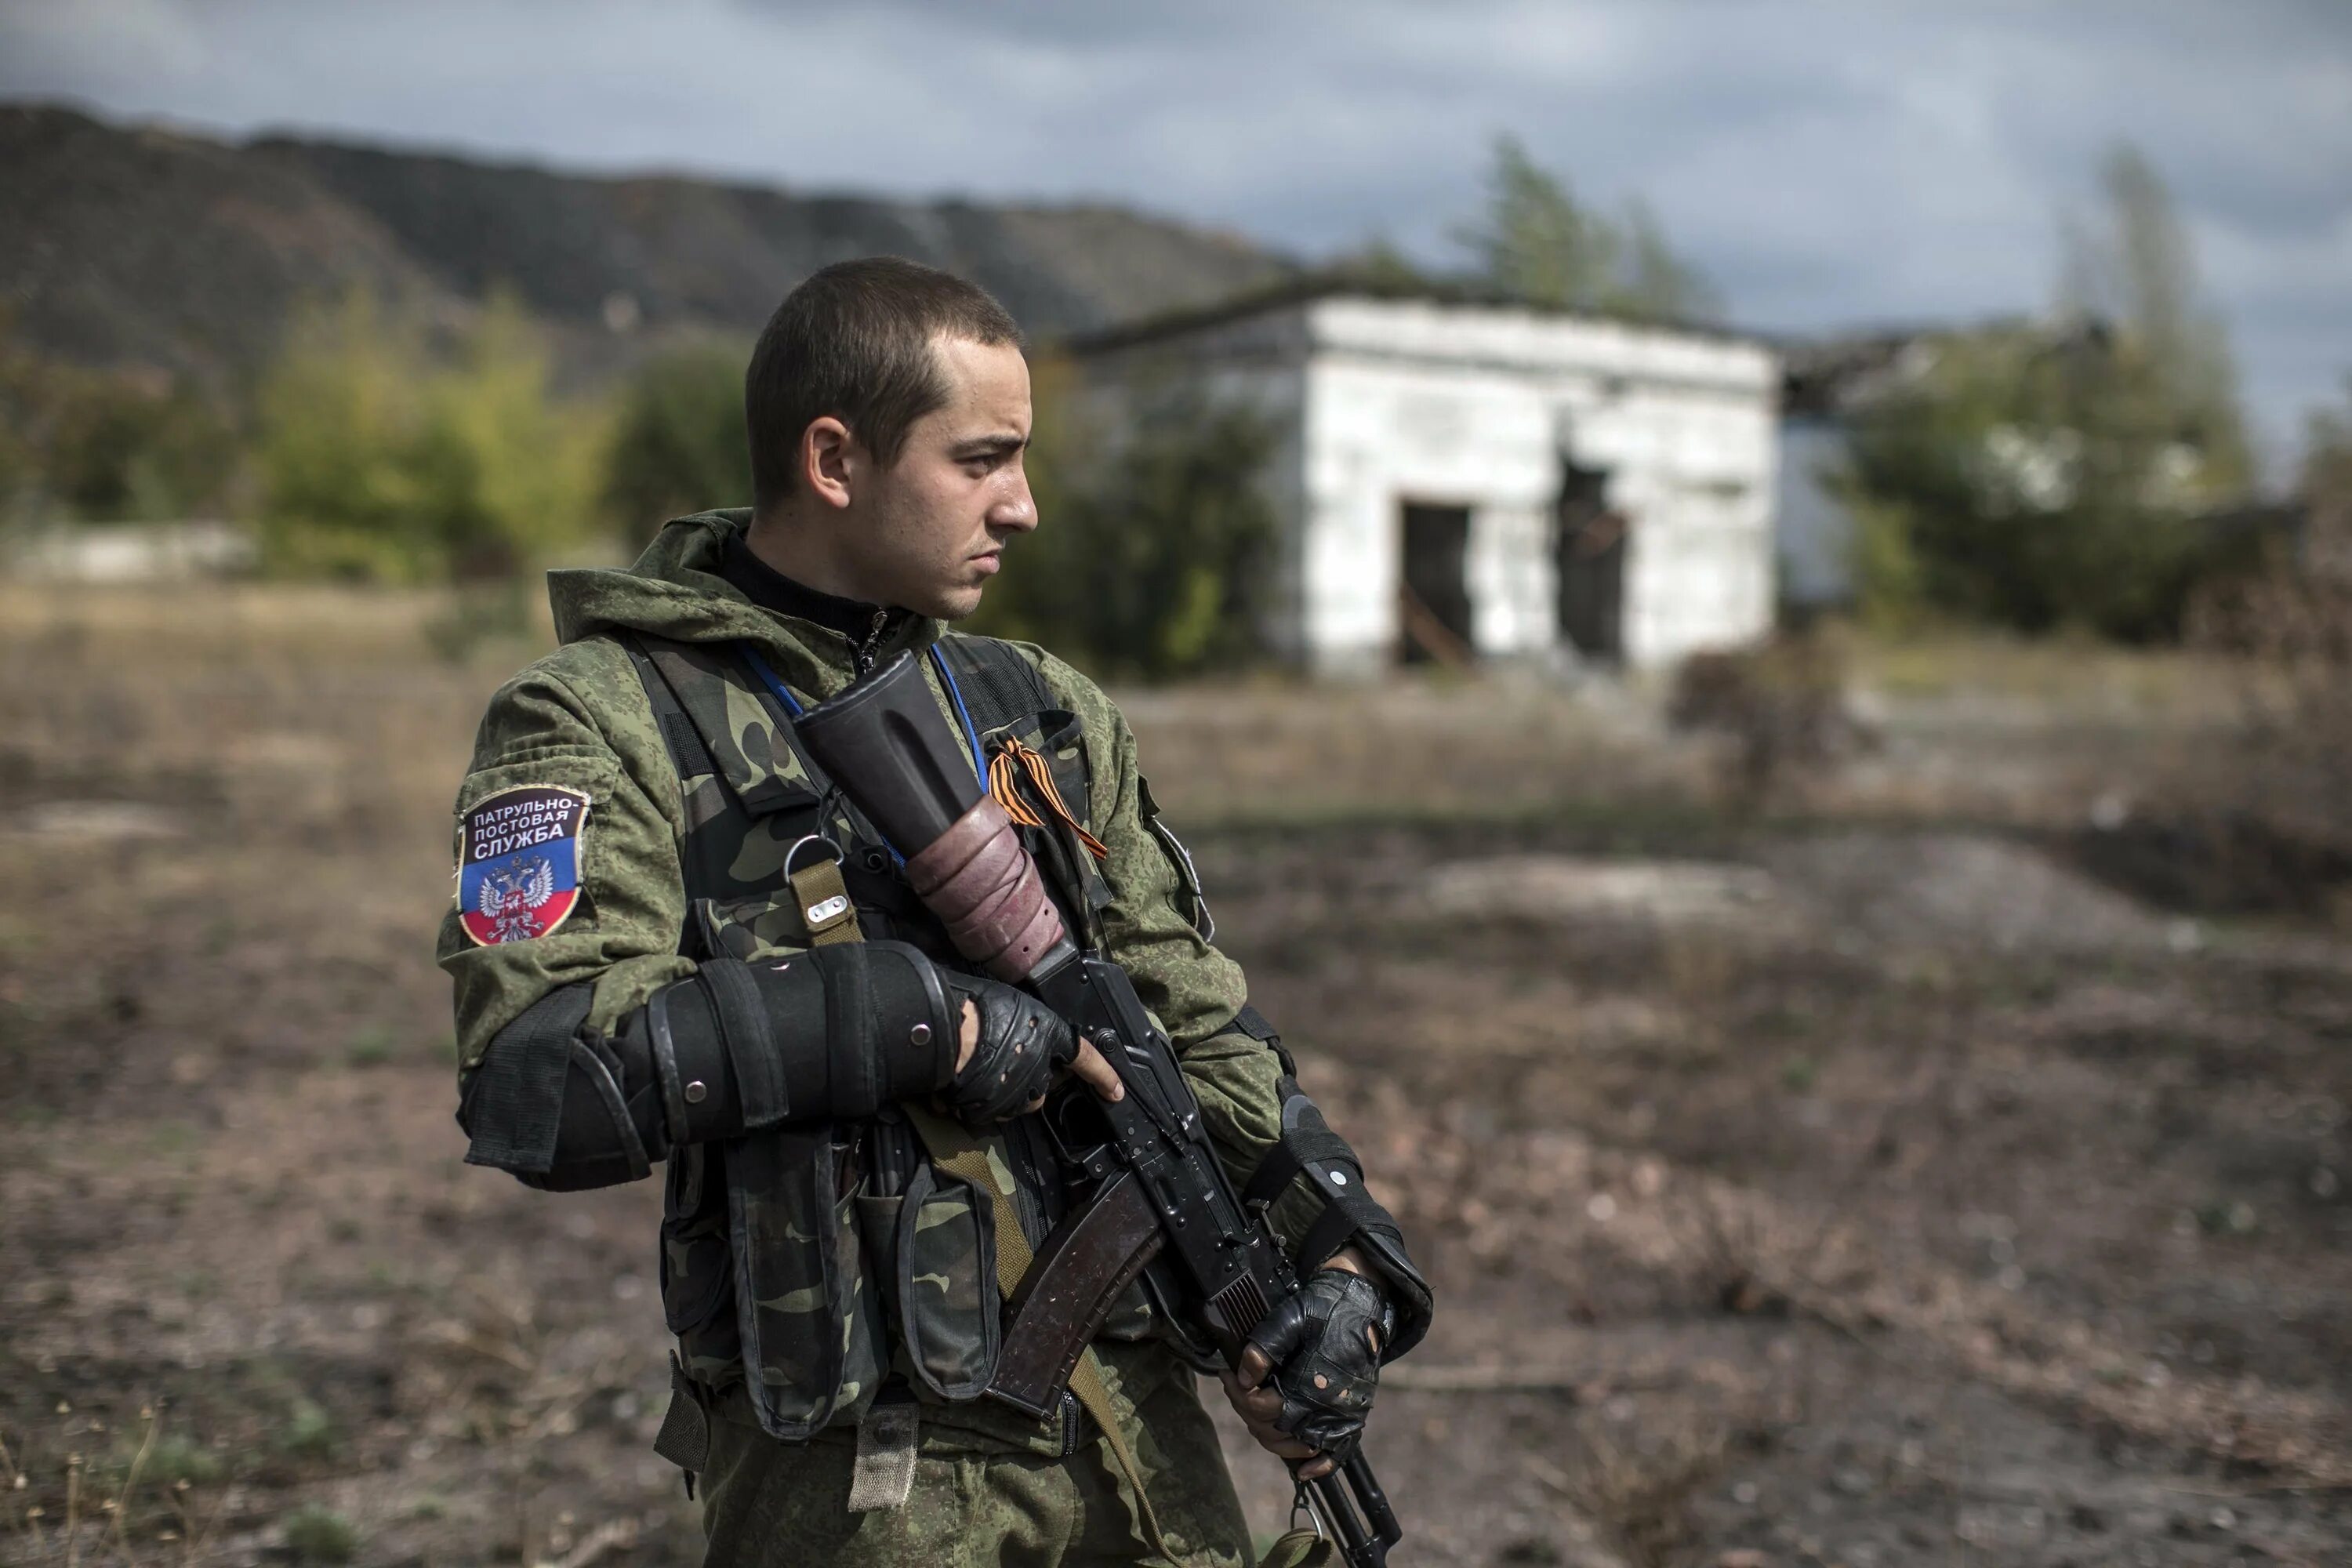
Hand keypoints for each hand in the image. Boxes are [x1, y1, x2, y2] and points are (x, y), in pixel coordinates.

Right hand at [954, 1001, 1123, 1110]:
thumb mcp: (1013, 1003)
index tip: (1116, 1092)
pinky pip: (990, 1111)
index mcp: (1049, 1036)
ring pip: (1019, 1102)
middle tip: (1006, 1062)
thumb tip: (1023, 1030)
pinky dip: (981, 1103)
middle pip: (1044, 1087)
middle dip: (1032, 1080)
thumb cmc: (974, 1005)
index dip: (1103, 1076)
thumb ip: (1027, 1024)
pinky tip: (965, 1084)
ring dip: (1007, 1093)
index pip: (1085, 1058)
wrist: (941, 1030)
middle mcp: (1038, 1069)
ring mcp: (1015, 1093)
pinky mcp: (991, 1110)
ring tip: (982, 1072)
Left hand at [1220, 1249, 1386, 1478]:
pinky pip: (1338, 1453)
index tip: (1227, 1374)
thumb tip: (1243, 1377)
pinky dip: (1320, 1466)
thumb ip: (1263, 1348)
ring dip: (1272, 1436)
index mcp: (1308, 1384)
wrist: (1361, 1305)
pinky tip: (1304, 1470)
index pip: (1262, 1408)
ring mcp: (1341, 1416)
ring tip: (1255, 1411)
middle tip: (1236, 1387)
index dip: (1239, 1394)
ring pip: (1295, 1445)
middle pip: (1274, 1432)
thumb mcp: (1289, 1318)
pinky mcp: (1352, 1417)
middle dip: (1249, 1412)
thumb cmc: (1323, 1310)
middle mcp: (1325, 1408)